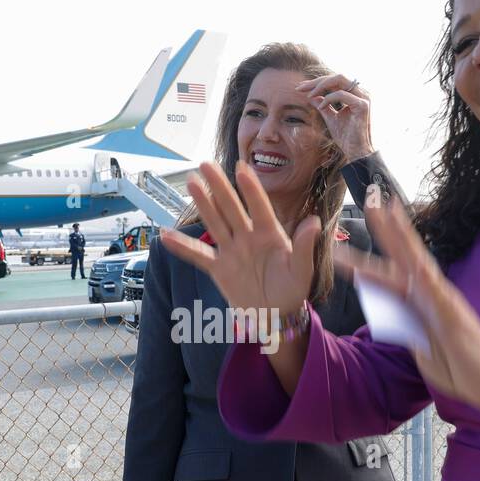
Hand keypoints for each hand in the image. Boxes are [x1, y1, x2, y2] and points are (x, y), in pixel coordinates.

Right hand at [159, 160, 319, 314]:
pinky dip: (182, 247)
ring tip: (192, 183)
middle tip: (205, 164)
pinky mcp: (219, 268)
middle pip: (231, 208)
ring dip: (203, 203)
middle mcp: (248, 237)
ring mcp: (232, 251)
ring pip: (215, 222)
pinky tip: (165, 235)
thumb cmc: (292, 291)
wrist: (275, 316)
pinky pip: (198, 255)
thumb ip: (304, 247)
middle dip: (219, 187)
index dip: (251, 188)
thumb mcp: (302, 272)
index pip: (259, 207)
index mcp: (270, 235)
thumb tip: (314, 222)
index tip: (242, 167)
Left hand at [296, 73, 373, 160]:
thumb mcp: (330, 118)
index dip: (317, 83)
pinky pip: (342, 94)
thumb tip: (312, 97)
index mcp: (355, 94)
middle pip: (336, 77)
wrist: (356, 151)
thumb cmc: (346, 137)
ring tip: (309, 95)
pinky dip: (329, 99)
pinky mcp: (362, 105)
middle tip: (300, 88)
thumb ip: (323, 106)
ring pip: (339, 80)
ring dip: (321, 86)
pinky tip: (320, 106)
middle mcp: (361, 93)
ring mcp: (363, 98)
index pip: (335, 81)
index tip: (301, 88)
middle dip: (317, 81)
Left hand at [332, 187, 479, 414]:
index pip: (395, 272)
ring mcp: (443, 301)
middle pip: (404, 256)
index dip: (376, 252)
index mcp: (424, 302)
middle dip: (385, 228)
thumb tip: (385, 312)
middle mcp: (434, 294)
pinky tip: (407, 253)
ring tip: (383, 209)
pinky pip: (432, 290)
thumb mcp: (422, 349)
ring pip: (416, 262)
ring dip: (398, 236)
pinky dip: (418, 270)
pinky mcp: (452, 315)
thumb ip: (406, 327)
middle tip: (368, 197)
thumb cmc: (463, 367)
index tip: (358, 232)